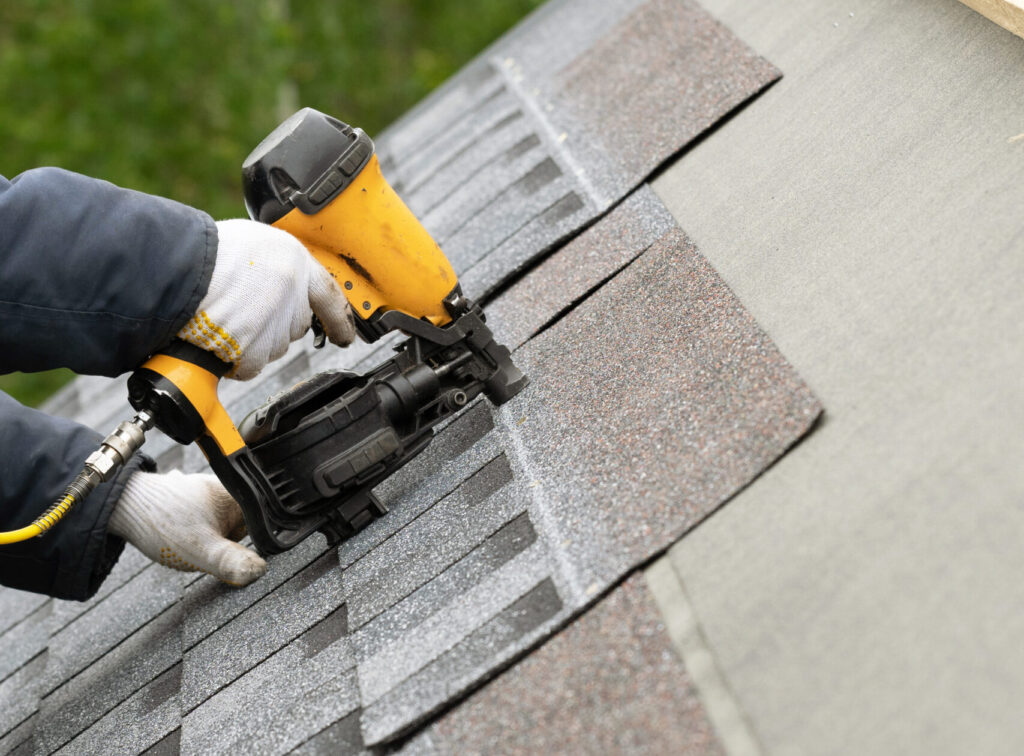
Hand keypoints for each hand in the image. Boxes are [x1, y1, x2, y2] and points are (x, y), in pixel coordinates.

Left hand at [109, 470, 265, 585]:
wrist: (120, 504)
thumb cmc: (161, 523)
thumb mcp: (202, 551)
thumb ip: (233, 562)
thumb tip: (259, 571)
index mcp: (235, 495)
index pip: (258, 526)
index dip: (244, 546)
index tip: (226, 556)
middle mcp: (221, 487)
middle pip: (237, 524)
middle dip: (221, 541)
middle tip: (199, 548)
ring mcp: (202, 488)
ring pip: (217, 521)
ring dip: (204, 535)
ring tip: (183, 540)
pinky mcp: (184, 494)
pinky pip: (199, 515)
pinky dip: (190, 526)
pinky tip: (177, 531)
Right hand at [178, 219, 355, 379]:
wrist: (177, 270)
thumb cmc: (205, 253)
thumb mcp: (253, 243)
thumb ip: (275, 266)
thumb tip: (275, 283)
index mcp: (295, 262)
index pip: (330, 296)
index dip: (339, 319)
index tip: (345, 336)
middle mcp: (292, 294)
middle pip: (295, 325)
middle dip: (273, 324)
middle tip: (243, 311)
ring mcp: (276, 324)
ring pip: (273, 346)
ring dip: (252, 340)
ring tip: (224, 317)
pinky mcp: (256, 349)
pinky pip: (251, 364)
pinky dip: (234, 359)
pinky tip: (217, 337)